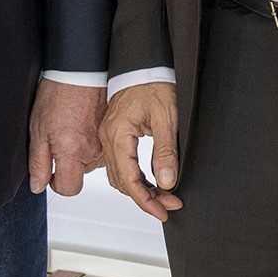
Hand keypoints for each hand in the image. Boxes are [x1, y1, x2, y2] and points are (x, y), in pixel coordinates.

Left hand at [29, 80, 104, 195]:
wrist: (81, 71)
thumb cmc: (58, 94)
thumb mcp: (37, 130)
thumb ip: (38, 162)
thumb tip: (38, 186)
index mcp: (72, 152)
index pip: (69, 188)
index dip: (55, 183)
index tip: (49, 172)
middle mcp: (92, 152)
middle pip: (79, 174)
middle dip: (67, 163)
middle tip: (57, 139)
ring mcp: (104, 143)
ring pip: (89, 162)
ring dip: (78, 152)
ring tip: (69, 128)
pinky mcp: (111, 135)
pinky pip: (98, 149)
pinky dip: (89, 142)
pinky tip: (80, 124)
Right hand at [99, 81, 182, 221]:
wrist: (142, 64)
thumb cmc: (152, 84)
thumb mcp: (166, 119)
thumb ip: (165, 152)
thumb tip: (166, 182)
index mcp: (118, 135)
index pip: (129, 180)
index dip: (146, 201)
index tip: (163, 212)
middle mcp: (108, 138)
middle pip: (122, 182)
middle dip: (146, 198)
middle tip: (170, 204)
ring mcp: (108, 136)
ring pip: (120, 175)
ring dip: (140, 189)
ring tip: (164, 195)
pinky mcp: (114, 134)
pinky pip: (120, 164)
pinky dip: (135, 177)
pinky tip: (151, 181)